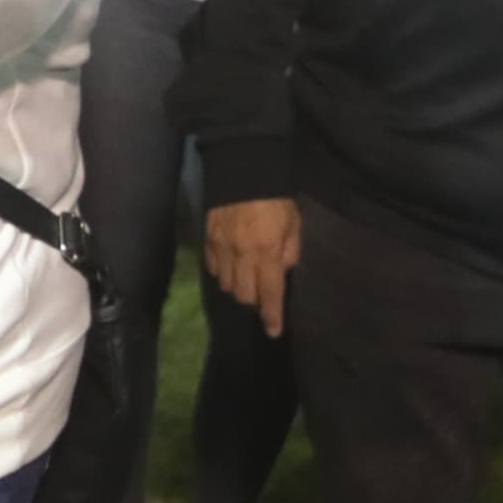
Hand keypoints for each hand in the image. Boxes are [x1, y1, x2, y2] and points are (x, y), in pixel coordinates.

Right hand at [204, 197, 301, 338]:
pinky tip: (230, 267)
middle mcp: (243, 256)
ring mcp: (222, 249)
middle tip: (262, 296)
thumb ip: (290, 250)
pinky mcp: (208, 241)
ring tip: (246, 280)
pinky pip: (213, 268)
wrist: (243, 171)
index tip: (273, 331)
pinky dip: (222, 273)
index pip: (270, 293)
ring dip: (238, 288)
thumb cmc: (275, 198)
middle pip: (244, 295)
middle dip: (254, 301)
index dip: (272, 315)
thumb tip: (282, 270)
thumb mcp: (294, 223)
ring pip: (227, 285)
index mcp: (267, 253)